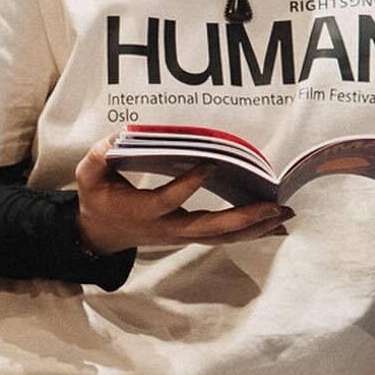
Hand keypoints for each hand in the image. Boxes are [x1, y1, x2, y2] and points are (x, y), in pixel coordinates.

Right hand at [74, 135, 291, 254]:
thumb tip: (119, 136)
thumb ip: (99, 156)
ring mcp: (181, 234)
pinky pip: (224, 237)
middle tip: (273, 206)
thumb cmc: (98, 199)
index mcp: (144, 211)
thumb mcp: (89, 176)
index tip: (209, 164)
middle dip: (244, 218)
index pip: (169, 199)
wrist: (100, 236)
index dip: (188, 184)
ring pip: (222, 237)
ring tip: (285, 215)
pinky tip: (275, 225)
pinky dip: (251, 233)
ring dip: (255, 228)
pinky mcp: (190, 234)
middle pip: (210, 228)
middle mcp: (168, 227)